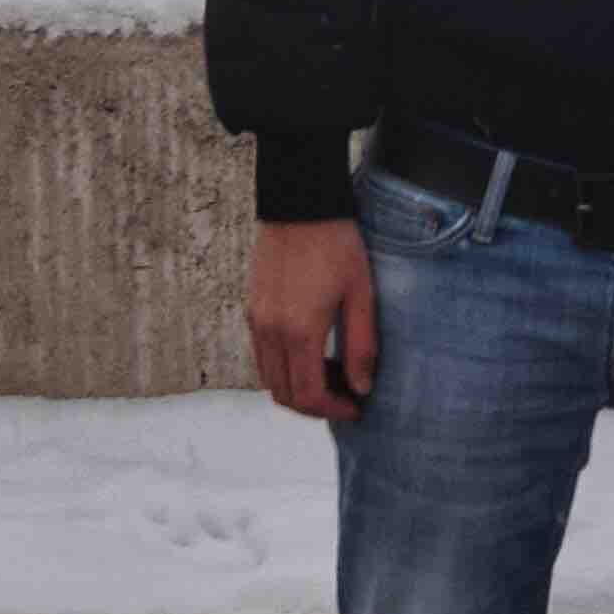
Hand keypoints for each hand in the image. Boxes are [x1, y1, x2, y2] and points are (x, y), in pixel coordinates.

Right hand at [248, 215, 378, 424]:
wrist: (300, 202)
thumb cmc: (336, 243)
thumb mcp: (361, 293)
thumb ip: (361, 345)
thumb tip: (362, 387)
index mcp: (299, 330)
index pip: (309, 395)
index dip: (334, 410)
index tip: (356, 407)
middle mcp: (270, 331)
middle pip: (284, 394)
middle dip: (315, 406)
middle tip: (346, 396)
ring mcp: (256, 320)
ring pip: (269, 378)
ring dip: (297, 388)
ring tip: (331, 376)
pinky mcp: (252, 308)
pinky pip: (263, 355)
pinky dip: (284, 368)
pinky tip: (312, 352)